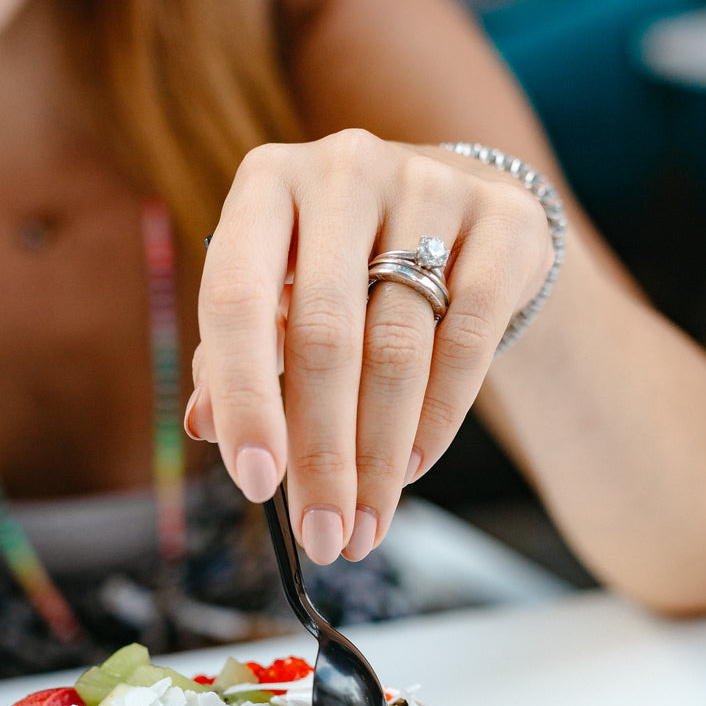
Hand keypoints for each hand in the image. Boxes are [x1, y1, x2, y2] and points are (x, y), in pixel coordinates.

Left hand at [186, 129, 553, 562]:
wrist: (468, 214)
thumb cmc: (349, 268)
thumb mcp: (282, 295)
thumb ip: (236, 354)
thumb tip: (204, 425)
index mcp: (266, 183)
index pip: (237, 298)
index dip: (243, 397)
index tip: (255, 484)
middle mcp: (343, 169)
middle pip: (326, 337)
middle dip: (322, 455)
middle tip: (323, 536)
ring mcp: (429, 184)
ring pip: (397, 350)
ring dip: (378, 458)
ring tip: (364, 525)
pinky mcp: (502, 221)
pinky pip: (466, 343)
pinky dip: (436, 420)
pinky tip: (411, 471)